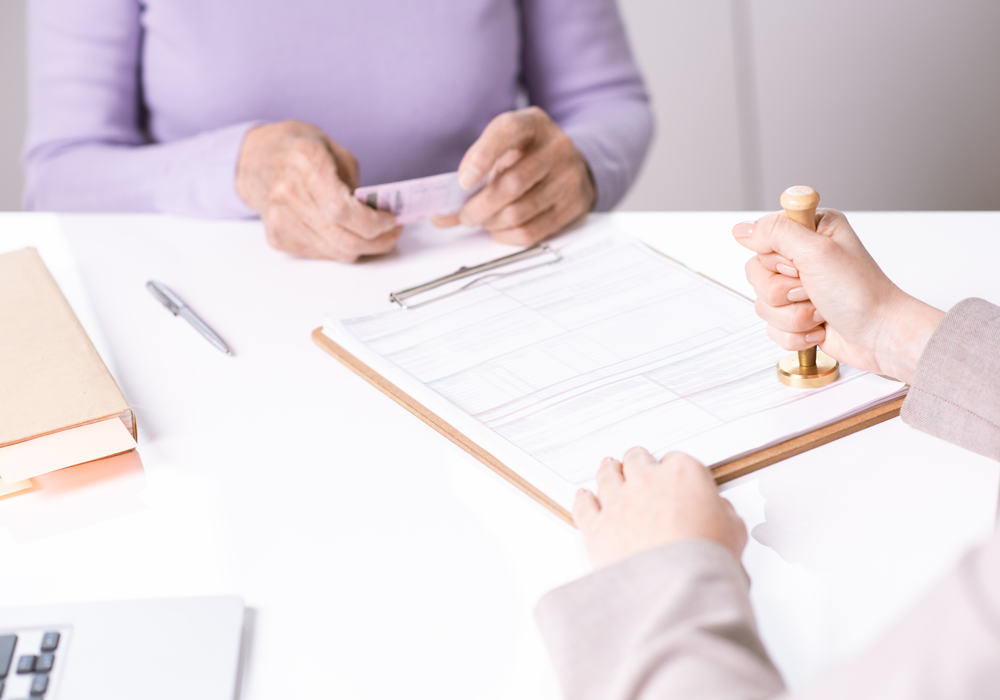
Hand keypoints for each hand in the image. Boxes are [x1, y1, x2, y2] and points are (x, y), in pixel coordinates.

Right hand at [236, 121, 400, 261]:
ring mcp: (279, 220)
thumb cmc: (297, 150)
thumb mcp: (333, 150)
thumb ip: (356, 184)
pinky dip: (341, 247)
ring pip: (335, 251)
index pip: (342, 210)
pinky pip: (321, 253)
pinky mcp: (277, 237)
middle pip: (342, 238)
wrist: (253, 159)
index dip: (373, 223)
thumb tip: (379, 215)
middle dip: (377, 241)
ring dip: (363, 247)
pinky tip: (348, 234)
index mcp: (305, 163)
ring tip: (377, 235)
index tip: (391, 220)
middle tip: (393, 233)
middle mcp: (287, 194)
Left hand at [435, 107, 595, 245]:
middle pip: (511, 184)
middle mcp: (556, 147)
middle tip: (465, 215)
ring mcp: (569, 177)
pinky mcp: (575, 205)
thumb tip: (443, 212)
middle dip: (479, 207)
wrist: (573, 163)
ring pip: (519, 212)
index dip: (482, 156)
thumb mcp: (504, 147)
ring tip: (483, 220)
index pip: (507, 131)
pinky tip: (500, 229)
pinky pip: (532, 231)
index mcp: (533, 123)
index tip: (463, 182)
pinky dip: (507, 236)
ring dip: (491, 223)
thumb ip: (475, 170)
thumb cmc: (528, 155)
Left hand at [574, 448, 746, 570]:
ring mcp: (618, 502)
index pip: (678, 460)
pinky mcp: (596, 526)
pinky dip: (584, 500)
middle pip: (637, 460)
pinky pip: (584, 505)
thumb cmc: (705, 559)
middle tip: (638, 465)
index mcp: (683, 474)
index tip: (675, 477)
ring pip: (607, 476)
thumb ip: (721, 513)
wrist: (674, 588)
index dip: (676, 471)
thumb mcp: (733, 531)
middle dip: (639, 463)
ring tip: (608, 468)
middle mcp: (646, 481)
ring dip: (609, 471)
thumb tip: (717, 512)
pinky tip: (584, 497)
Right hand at [732, 210, 943, 383]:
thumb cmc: (861, 293)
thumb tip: (742, 229)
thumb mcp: (817, 251)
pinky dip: (795, 333)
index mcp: (810, 231)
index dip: (776, 258)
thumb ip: (776, 233)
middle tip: (812, 289)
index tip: (799, 266)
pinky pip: (771, 327)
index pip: (762, 238)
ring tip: (820, 311)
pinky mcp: (797, 315)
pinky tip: (818, 328)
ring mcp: (798, 288)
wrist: (879, 336)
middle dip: (784, 291)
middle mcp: (802, 257)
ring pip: (762, 303)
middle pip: (757, 273)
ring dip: (792, 315)